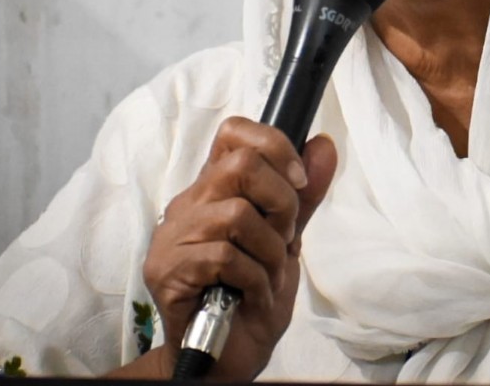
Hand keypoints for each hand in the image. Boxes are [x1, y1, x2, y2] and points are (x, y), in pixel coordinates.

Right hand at [142, 117, 336, 379]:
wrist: (226, 356)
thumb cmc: (252, 295)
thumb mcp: (287, 240)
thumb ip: (302, 196)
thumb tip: (322, 145)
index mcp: (214, 190)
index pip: (234, 132)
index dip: (274, 145)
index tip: (299, 182)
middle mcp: (188, 204)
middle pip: (241, 165)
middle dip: (281, 203)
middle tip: (285, 238)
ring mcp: (172, 237)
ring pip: (237, 214)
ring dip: (270, 250)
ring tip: (269, 274)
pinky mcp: (167, 271)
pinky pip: (224, 256)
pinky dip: (255, 279)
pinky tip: (253, 295)